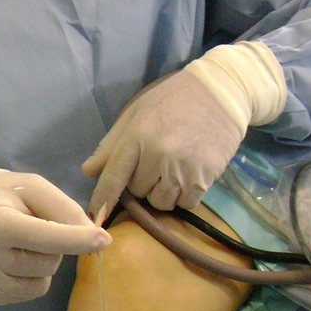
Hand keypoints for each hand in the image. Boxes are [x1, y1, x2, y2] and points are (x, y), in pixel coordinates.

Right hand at [0, 166, 110, 303]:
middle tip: (30, 228)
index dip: (77, 239)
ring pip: (42, 282)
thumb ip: (64, 209)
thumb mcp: (30, 187)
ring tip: (19, 244)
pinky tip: (10, 260)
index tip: (104, 240)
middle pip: (49, 261)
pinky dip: (29, 277)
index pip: (44, 236)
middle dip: (53, 246)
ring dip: (42, 263)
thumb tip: (95, 240)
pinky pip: (29, 293)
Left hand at [82, 42, 285, 217]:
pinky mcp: (204, 179)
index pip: (113, 177)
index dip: (102, 200)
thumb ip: (112, 144)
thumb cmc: (174, 99)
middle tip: (156, 159)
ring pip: (161, 202)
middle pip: (138, 192)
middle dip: (142, 182)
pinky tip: (188, 173)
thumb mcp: (137, 112)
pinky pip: (184, 204)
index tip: (94, 217)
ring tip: (172, 167)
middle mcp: (159, 156)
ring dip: (162, 191)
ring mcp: (183, 169)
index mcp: (138, 136)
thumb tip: (88, 172)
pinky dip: (183, 195)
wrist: (222, 93)